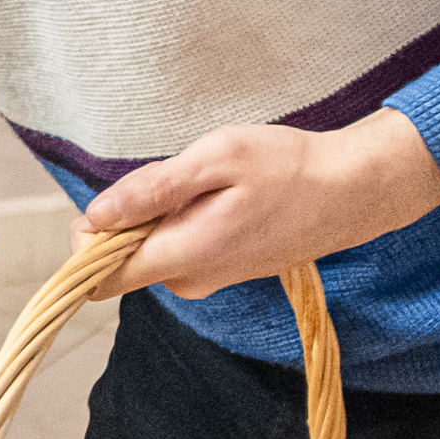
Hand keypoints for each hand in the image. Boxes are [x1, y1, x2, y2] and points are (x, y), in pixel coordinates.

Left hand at [81, 109, 439, 300]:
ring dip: (159, 215)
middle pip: (121, 259)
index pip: (98, 279)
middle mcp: (190, 280)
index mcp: (182, 256)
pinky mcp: (221, 270)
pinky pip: (178, 247)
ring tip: (208, 185)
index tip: (113, 203)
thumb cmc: (289, 168)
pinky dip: (183, 220)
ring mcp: (208, 279)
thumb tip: (95, 216)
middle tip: (177, 179)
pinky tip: (220, 197)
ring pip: (151, 250)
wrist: (353, 191)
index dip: (86, 243)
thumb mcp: (216, 158)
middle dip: (129, 217)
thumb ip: (152, 190)